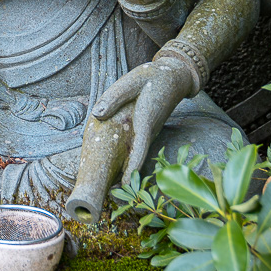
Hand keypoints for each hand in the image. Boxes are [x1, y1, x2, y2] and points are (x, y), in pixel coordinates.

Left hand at [90, 57, 195, 183]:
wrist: (173, 75)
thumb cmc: (151, 77)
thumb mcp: (130, 81)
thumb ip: (114, 97)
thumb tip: (97, 115)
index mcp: (145, 120)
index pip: (139, 149)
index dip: (133, 169)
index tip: (125, 185)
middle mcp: (149, 130)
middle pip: (137, 158)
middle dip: (125, 176)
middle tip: (110, 194)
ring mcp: (148, 131)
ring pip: (136, 154)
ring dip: (125, 170)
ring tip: (108, 186)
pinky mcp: (146, 129)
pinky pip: (136, 147)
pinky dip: (127, 158)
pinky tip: (114, 165)